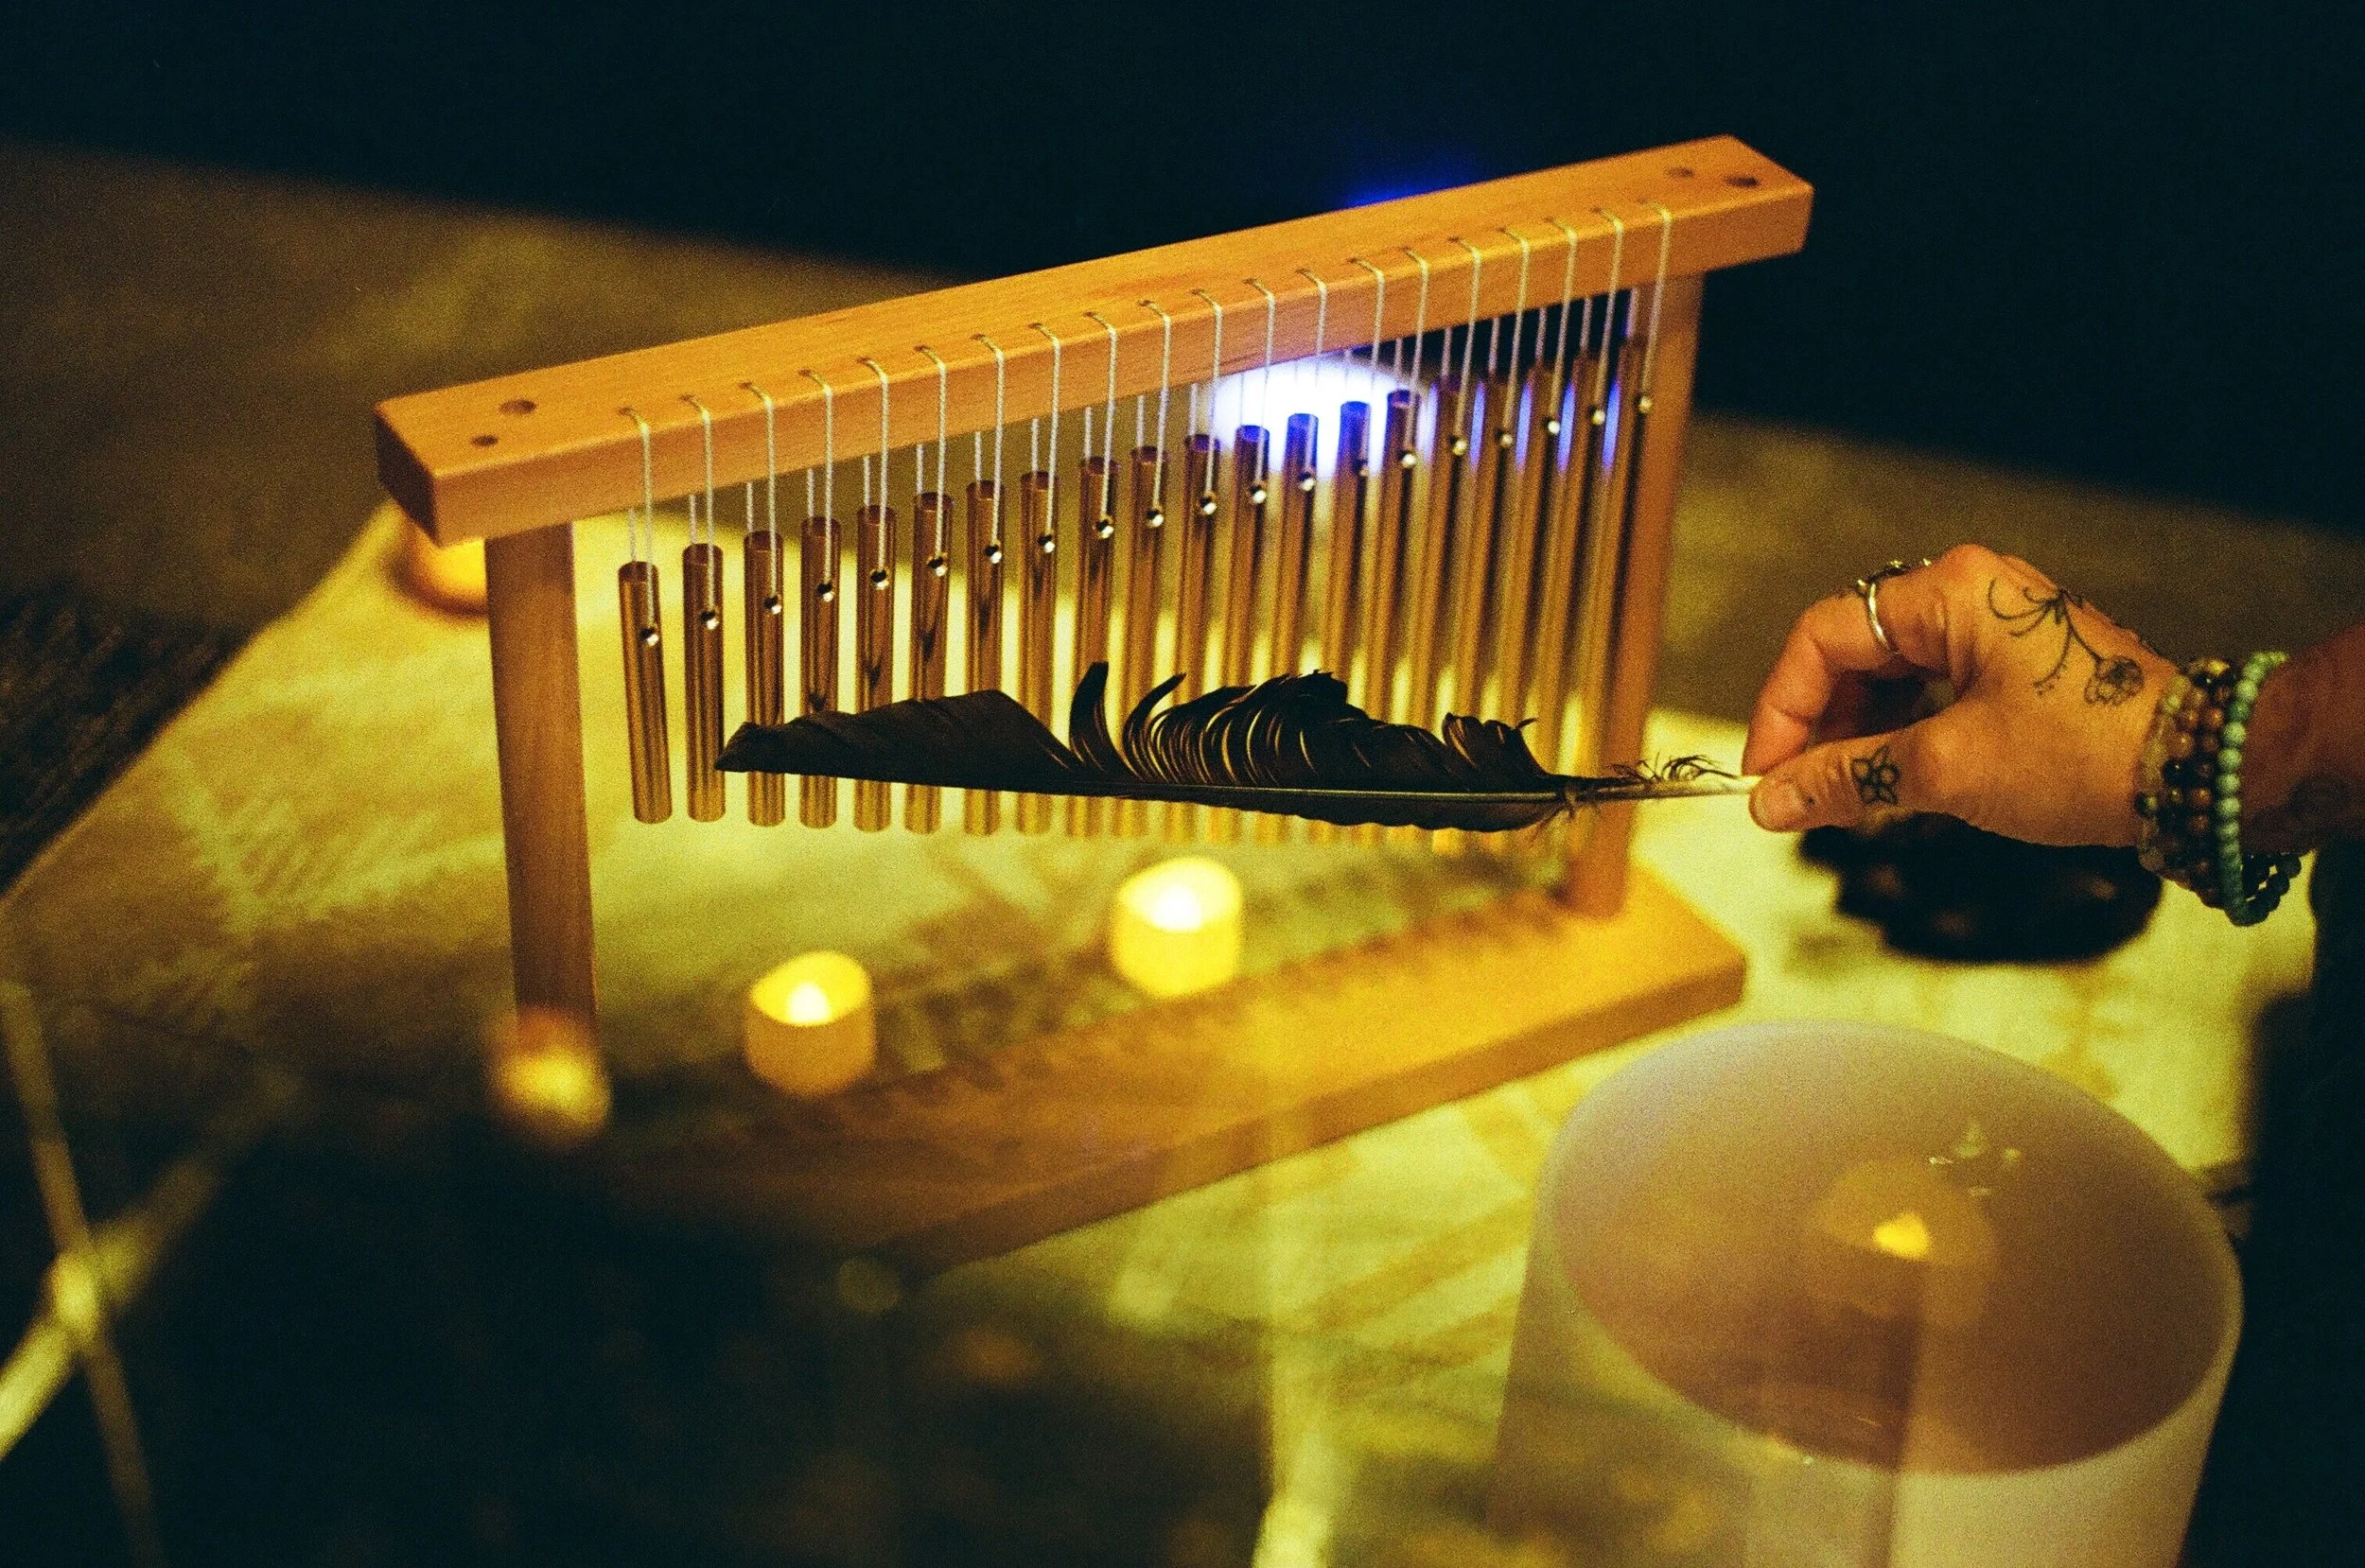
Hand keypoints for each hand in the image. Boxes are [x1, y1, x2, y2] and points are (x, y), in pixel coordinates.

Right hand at [1741, 545, 2174, 845]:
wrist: (2198, 771)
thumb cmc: (2085, 755)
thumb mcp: (1947, 770)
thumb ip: (1846, 778)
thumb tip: (1772, 801)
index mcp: (1950, 593)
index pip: (1825, 636)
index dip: (1781, 708)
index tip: (1766, 774)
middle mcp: (1972, 593)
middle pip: (1854, 651)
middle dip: (1818, 725)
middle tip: (1797, 793)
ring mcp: (1999, 624)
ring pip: (1892, 673)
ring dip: (1857, 734)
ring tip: (1842, 796)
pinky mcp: (2020, 661)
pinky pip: (1933, 686)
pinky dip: (1901, 732)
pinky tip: (1891, 780)